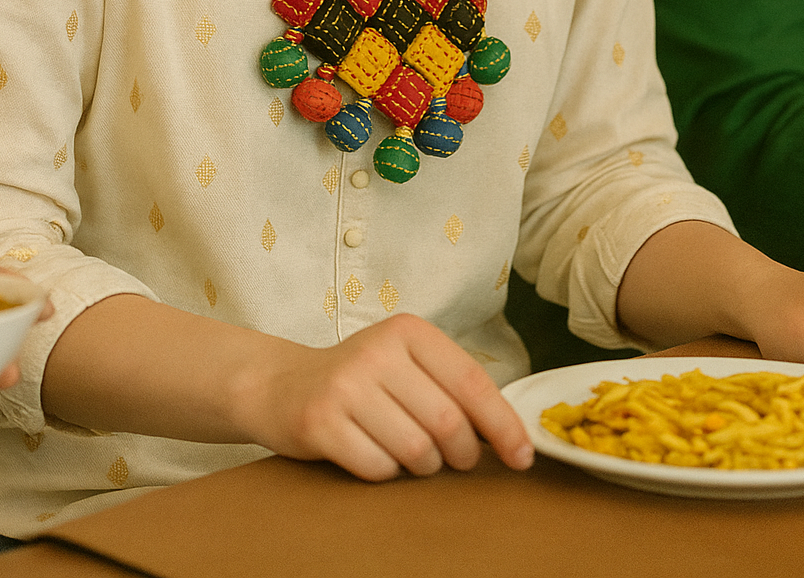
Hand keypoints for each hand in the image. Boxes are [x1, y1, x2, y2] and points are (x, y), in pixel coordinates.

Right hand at [237, 312, 533, 481]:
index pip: (472, 382)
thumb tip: (510, 435)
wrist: (281, 385)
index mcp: (408, 331)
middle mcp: (377, 352)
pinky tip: (372, 453)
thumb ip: (450, 387)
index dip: (503, 425)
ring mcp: (346, 386)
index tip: (522, 457)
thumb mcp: (405, 364)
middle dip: (461, 454)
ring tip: (406, 451)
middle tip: (453, 459)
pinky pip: (378, 468)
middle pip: (448, 423)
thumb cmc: (359, 382)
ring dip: (422, 466)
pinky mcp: (320, 421)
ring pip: (416, 450)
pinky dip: (384, 472)